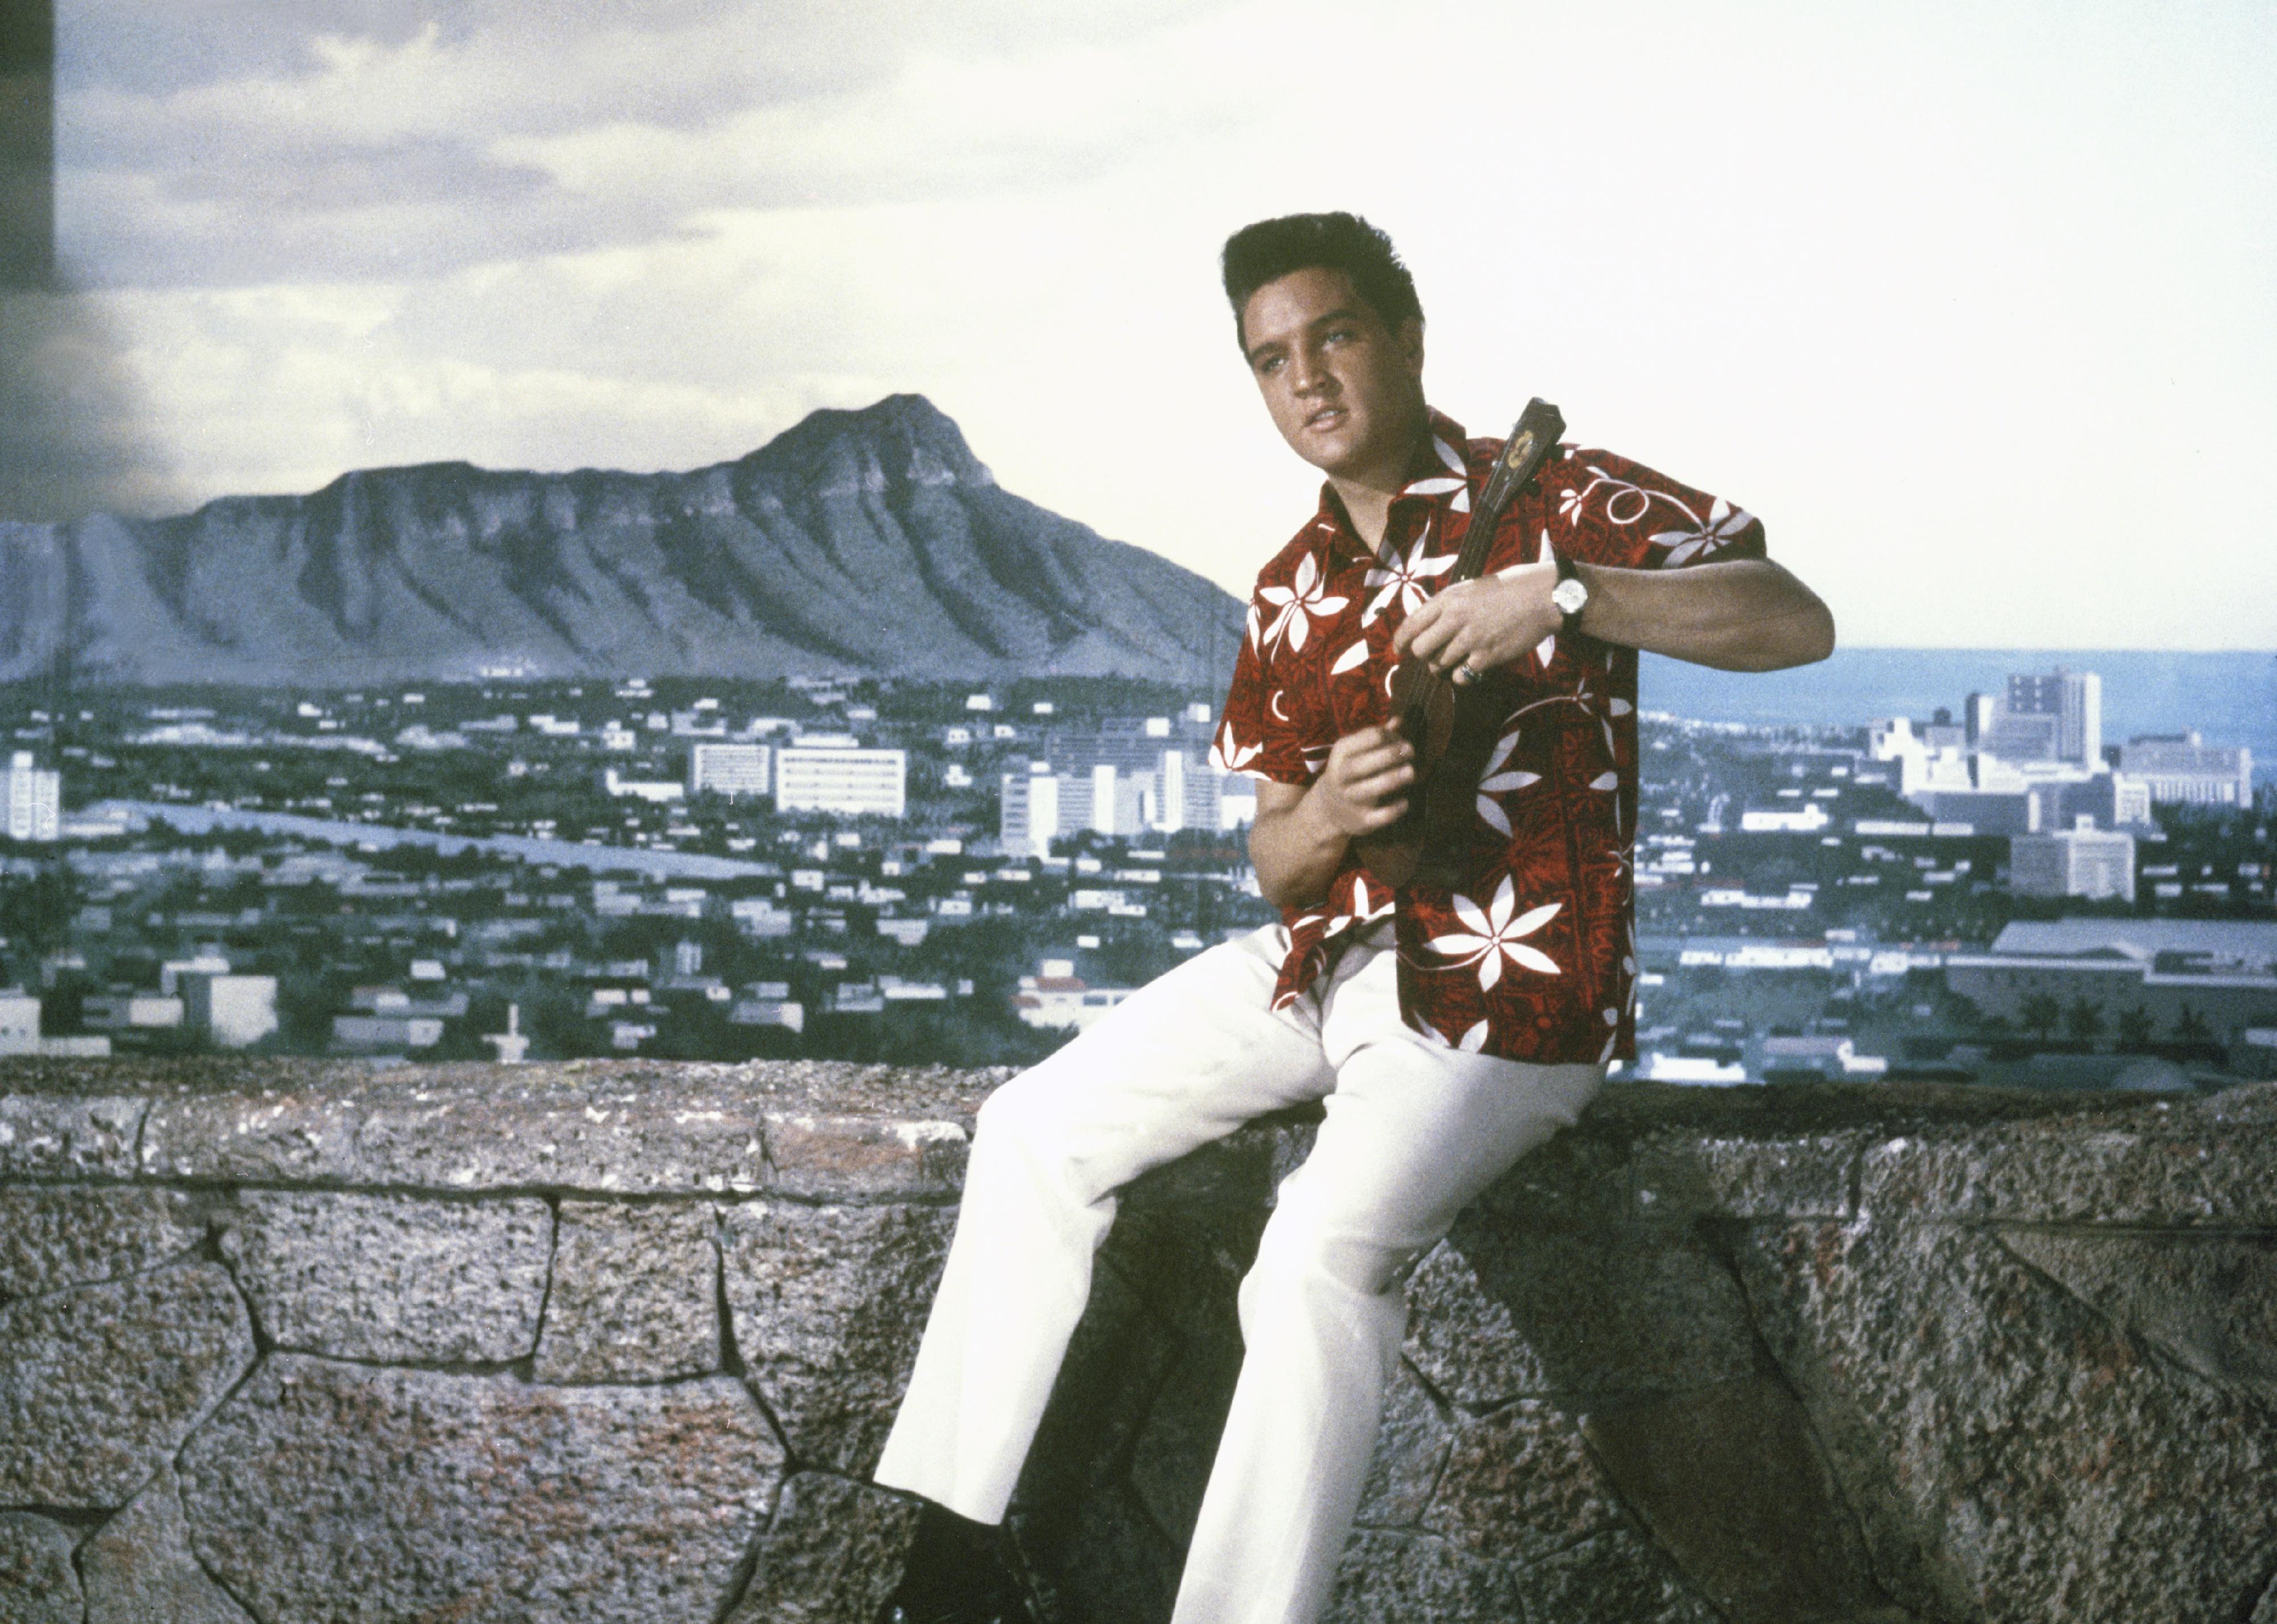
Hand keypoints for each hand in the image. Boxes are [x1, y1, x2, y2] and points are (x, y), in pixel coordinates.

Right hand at [1305, 723, 1413, 835]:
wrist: (1328, 808)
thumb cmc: (1351, 771)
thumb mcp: (1357, 751)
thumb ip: (1378, 737)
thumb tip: (1400, 720)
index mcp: (1341, 753)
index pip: (1367, 738)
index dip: (1389, 737)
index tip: (1403, 741)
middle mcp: (1340, 776)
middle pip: (1361, 765)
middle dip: (1387, 756)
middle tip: (1411, 750)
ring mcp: (1349, 799)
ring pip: (1367, 790)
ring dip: (1390, 779)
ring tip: (1411, 772)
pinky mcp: (1360, 821)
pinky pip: (1376, 817)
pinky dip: (1392, 811)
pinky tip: (1405, 802)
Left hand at [1393, 559, 1558, 678]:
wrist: (1542, 597)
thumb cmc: (1507, 590)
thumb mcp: (1470, 588)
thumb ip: (1446, 605)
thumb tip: (1424, 624)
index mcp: (1449, 599)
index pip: (1411, 624)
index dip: (1400, 641)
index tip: (1398, 650)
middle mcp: (1456, 619)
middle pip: (1420, 650)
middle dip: (1424, 655)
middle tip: (1435, 654)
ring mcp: (1471, 639)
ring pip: (1439, 665)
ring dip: (1444, 666)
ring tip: (1458, 657)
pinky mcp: (1487, 657)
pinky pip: (1461, 677)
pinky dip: (1463, 676)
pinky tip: (1472, 666)